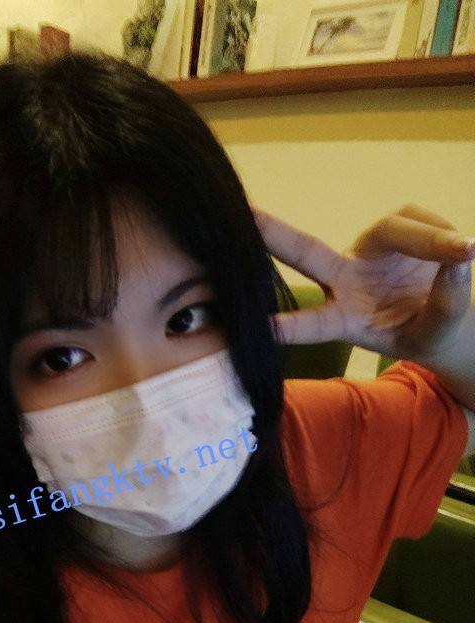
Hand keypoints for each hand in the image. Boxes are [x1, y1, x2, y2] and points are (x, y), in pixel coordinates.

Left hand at [255, 204, 473, 361]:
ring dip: (429, 240)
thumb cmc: (432, 333)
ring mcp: (364, 254)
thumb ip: (447, 303)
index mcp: (347, 320)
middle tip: (244, 214)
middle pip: (307, 253)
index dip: (290, 325)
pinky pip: (416, 220)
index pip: (314, 322)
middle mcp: (345, 283)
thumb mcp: (439, 332)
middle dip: (275, 235)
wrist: (447, 317)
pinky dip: (442, 233)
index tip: (261, 328)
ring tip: (464, 253)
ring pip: (389, 229)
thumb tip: (460, 258)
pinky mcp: (389, 232)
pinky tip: (457, 250)